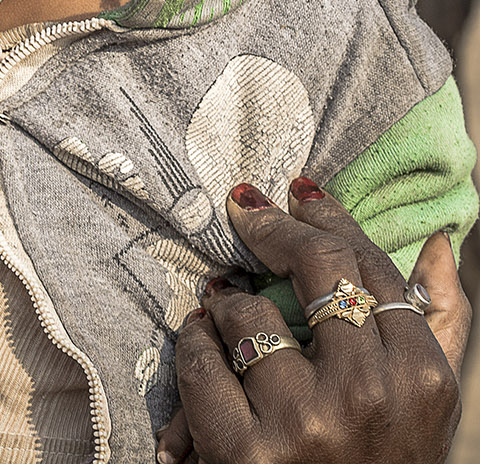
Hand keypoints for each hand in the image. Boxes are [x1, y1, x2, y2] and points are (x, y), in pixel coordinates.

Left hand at [156, 178, 463, 463]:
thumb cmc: (382, 462)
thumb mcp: (426, 406)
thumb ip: (439, 323)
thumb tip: (437, 241)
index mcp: (421, 379)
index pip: (371, 269)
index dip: (330, 221)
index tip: (299, 195)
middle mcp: (367, 396)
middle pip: (314, 269)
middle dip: (271, 227)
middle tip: (244, 210)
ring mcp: (303, 423)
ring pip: (245, 311)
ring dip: (226, 300)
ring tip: (224, 305)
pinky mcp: (241, 450)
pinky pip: (199, 361)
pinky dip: (193, 343)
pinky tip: (201, 342)